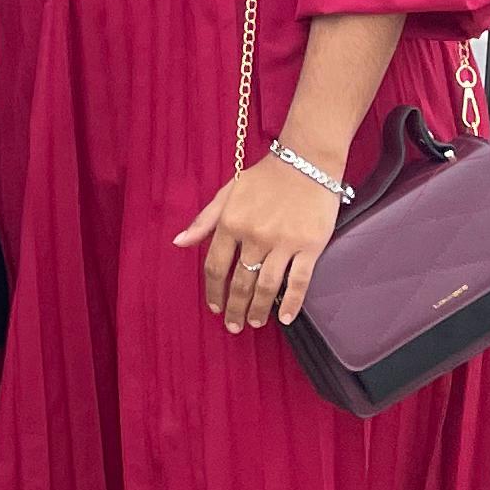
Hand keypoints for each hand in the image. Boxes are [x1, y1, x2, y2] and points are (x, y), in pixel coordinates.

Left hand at [176, 156, 344, 329]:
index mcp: (231, 223)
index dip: (213, 290)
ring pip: (266, 286)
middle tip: (232, 326)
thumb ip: (204, 220)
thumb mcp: (227, 192)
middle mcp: (254, 236)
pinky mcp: (310, 246)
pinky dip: (291, 302)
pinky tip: (284, 317)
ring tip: (253, 323)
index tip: (214, 307)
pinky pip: (299, 281)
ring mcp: (283, 243)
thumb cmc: (265, 178)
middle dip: (234, 307)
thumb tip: (179, 242)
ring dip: (258, 309)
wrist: (306, 162)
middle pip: (240, 281)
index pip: (216, 266)